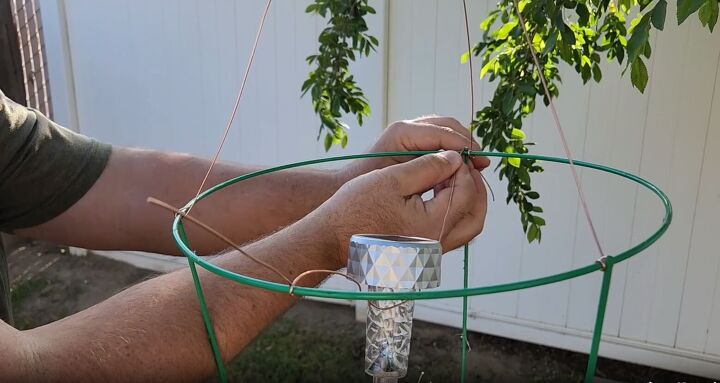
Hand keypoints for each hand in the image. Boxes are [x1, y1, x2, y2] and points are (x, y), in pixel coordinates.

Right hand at [309, 150, 486, 267]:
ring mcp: (431, 251)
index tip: (451, 152)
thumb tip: (454, 157)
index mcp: (433, 225)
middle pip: (475, 214)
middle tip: (462, 165)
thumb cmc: (356, 208)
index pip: (465, 191)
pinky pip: (452, 231)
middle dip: (474, 186)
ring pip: (466, 225)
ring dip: (466, 199)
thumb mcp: (393, 178)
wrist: (331, 237)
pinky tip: (438, 192)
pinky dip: (453, 210)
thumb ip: (428, 166)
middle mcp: (437, 243)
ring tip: (451, 176)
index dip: (462, 167)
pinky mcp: (422, 252)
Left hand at [338, 116, 490, 183]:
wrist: (348, 189)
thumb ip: (427, 169)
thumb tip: (457, 164)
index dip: (463, 146)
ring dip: (462, 146)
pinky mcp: (413, 142)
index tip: (479, 162)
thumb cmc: (368, 187)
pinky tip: (461, 169)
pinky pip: (440, 139)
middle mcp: (407, 128)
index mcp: (402, 132)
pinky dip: (453, 150)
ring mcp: (410, 133)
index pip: (442, 131)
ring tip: (475, 166)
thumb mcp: (399, 178)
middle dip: (466, 142)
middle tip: (482, 163)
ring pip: (446, 130)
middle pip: (448, 125)